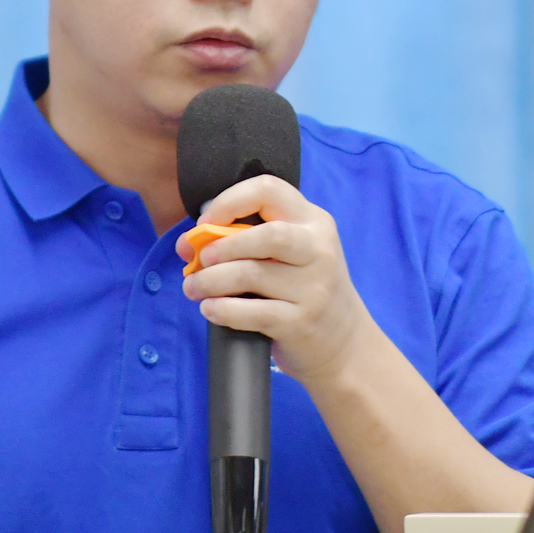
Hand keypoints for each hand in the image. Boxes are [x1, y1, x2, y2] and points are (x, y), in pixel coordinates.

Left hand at [177, 175, 377, 385]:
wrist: (345, 342)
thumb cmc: (304, 289)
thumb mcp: (294, 253)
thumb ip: (250, 238)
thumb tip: (188, 243)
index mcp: (314, 222)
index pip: (269, 190)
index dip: (229, 202)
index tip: (206, 224)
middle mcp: (319, 251)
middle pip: (267, 234)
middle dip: (223, 245)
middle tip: (200, 259)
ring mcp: (314, 288)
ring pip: (251, 274)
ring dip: (210, 280)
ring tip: (193, 288)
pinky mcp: (301, 322)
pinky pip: (252, 312)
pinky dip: (223, 310)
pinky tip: (210, 309)